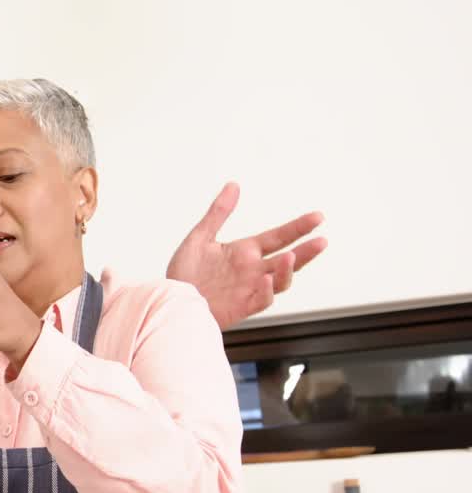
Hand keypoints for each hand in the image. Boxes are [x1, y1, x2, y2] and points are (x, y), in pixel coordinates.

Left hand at [167, 182, 327, 329]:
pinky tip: (266, 278)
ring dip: (288, 270)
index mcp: (245, 252)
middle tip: (321, 240)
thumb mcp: (200, 237)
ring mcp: (249, 289)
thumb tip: (233, 185)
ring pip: (281, 281)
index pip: (278, 237)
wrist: (170, 301)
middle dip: (306, 251)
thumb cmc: (184, 274)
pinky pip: (262, 301)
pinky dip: (267, 290)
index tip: (318, 217)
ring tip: (290, 256)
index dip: (298, 228)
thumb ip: (218, 213)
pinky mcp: (242, 307)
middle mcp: (252, 270)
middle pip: (288, 260)